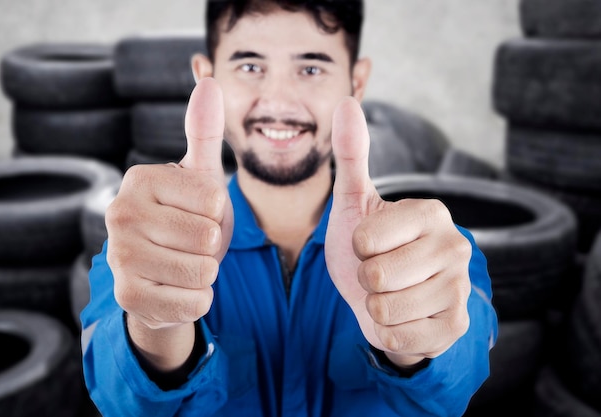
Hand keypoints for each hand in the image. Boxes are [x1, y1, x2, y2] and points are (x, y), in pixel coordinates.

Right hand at [105, 77, 232, 369]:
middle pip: (208, 237)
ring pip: (203, 271)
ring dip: (206, 274)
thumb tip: (210, 81)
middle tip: (189, 244)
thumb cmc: (186, 221)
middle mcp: (120, 215)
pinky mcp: (128, 298)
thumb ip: (204, 132)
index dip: (217, 214)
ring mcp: (119, 258)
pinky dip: (197, 299)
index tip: (196, 214)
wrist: (163, 275)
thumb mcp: (198, 178)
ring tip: (184, 265)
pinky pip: (195, 302)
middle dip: (211, 246)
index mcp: (140, 180)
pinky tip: (176, 289)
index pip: (214, 200)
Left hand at [324, 97, 471, 367]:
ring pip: (386, 309)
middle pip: (377, 275)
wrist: (384, 297)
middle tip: (378, 273)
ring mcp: (460, 289)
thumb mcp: (355, 202)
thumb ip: (351, 155)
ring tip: (389, 294)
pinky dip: (389, 333)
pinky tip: (402, 318)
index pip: (366, 239)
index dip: (355, 248)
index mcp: (431, 212)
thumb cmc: (369, 248)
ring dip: (376, 307)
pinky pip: (400, 338)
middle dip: (365, 279)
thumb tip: (346, 102)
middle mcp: (456, 247)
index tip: (369, 245)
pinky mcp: (455, 327)